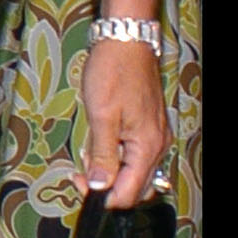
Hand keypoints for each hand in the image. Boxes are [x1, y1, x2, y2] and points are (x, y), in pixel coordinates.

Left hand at [79, 33, 169, 208]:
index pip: (129, 193)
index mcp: (148, 147)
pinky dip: (118, 158)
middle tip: (80, 174)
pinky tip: (100, 145)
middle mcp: (157, 146)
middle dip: (107, 187)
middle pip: (135, 187)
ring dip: (112, 172)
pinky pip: (136, 155)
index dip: (102, 196)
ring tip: (88, 156)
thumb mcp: (101, 116)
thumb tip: (98, 185)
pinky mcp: (149, 127)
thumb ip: (101, 154)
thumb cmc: (113, 73)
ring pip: (136, 172)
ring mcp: (155, 136)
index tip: (79, 183)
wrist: (126, 42)